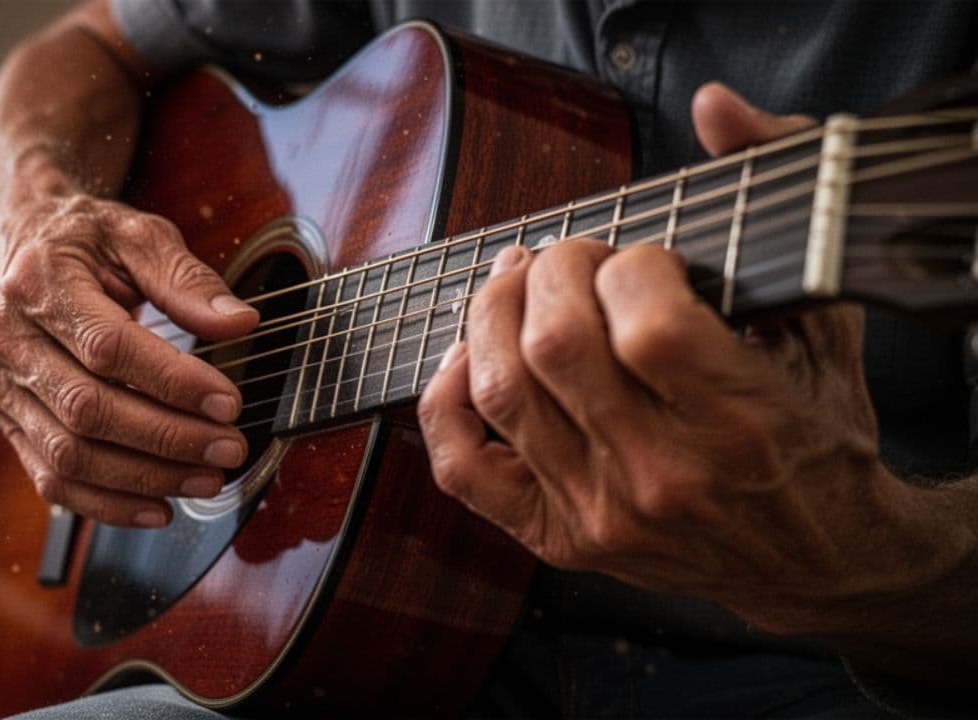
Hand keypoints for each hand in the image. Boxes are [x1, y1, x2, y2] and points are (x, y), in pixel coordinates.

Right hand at [0, 192, 257, 527]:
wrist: (23, 242)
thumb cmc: (88, 240)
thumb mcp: (139, 236)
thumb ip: (188, 279)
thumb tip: (240, 324)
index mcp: (39, 282)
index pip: (108, 347)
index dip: (173, 382)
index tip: (230, 402)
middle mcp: (8, 338)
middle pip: (87, 409)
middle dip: (168, 438)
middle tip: (230, 448)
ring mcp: (1, 385)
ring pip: (68, 454)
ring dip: (144, 478)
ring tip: (207, 479)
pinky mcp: (7, 419)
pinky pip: (51, 477)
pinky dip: (107, 503)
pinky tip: (159, 507)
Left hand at [417, 83, 959, 633]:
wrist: (817, 555)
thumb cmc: (815, 429)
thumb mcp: (822, 317)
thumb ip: (770, 202)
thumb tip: (716, 108)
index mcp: (744, 421)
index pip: (647, 321)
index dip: (628, 263)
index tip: (642, 256)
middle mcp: (665, 475)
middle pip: (555, 346)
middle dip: (550, 271)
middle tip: (569, 257)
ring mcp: (603, 513)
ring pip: (500, 392)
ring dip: (491, 314)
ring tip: (516, 282)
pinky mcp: (559, 538)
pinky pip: (463, 469)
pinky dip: (442, 403)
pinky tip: (463, 357)